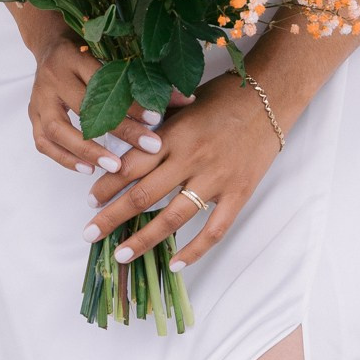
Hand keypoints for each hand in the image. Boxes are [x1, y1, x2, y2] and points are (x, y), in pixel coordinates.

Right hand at [21, 22, 182, 180]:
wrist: (49, 41)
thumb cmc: (87, 48)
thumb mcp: (111, 52)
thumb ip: (142, 76)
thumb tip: (187, 100)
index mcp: (72, 55)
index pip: (103, 81)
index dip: (130, 101)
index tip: (156, 118)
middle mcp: (52, 76)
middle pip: (85, 107)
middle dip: (119, 130)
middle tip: (148, 148)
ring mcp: (39, 97)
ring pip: (58, 129)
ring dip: (87, 151)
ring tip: (115, 166)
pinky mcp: (32, 115)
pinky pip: (43, 143)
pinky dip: (65, 159)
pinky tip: (88, 170)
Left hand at [86, 76, 278, 271]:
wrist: (270, 97)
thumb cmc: (224, 95)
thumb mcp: (183, 102)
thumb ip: (157, 126)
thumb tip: (122, 146)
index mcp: (175, 133)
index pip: (131, 164)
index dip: (107, 184)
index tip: (89, 201)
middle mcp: (192, 157)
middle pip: (144, 195)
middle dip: (112, 217)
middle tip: (90, 234)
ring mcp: (216, 179)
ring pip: (173, 218)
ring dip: (144, 240)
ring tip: (121, 254)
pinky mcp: (238, 194)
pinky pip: (214, 230)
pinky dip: (194, 251)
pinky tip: (174, 264)